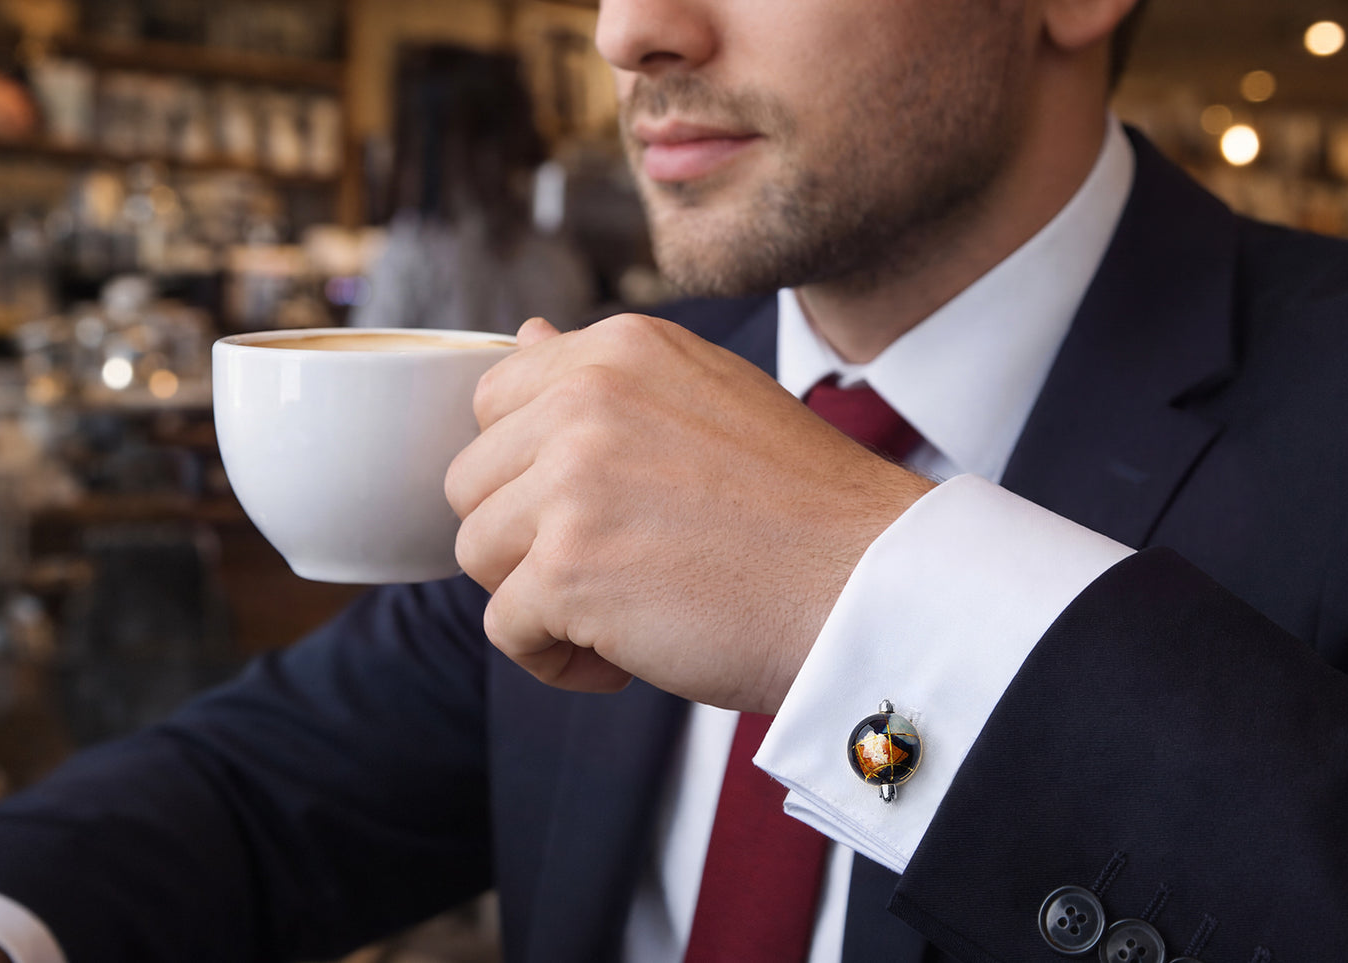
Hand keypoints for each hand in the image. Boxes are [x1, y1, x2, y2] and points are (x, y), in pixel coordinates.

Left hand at [447, 314, 934, 712]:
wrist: (874, 586)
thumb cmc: (805, 509)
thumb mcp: (709, 400)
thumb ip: (608, 378)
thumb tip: (524, 338)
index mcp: (620, 349)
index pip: (495, 402)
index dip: (529, 472)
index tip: (597, 510)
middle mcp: (587, 398)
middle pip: (473, 482)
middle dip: (527, 538)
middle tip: (617, 567)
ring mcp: (572, 481)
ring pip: (477, 553)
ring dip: (539, 598)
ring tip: (626, 614)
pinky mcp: (568, 568)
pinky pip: (503, 629)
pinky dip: (557, 659)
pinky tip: (627, 658)